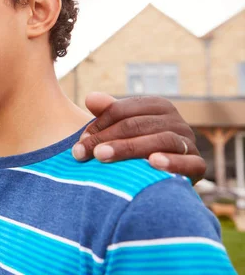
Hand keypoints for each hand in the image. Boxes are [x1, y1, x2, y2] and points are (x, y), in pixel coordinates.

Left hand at [71, 92, 205, 183]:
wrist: (164, 179)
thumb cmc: (137, 148)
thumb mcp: (121, 129)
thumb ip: (107, 113)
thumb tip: (90, 98)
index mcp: (157, 106)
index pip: (123, 110)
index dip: (98, 124)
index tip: (79, 141)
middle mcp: (175, 120)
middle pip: (137, 125)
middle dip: (106, 138)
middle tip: (82, 152)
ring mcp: (188, 142)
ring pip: (160, 140)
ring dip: (128, 148)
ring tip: (102, 157)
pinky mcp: (198, 164)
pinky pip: (189, 162)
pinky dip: (172, 162)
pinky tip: (152, 163)